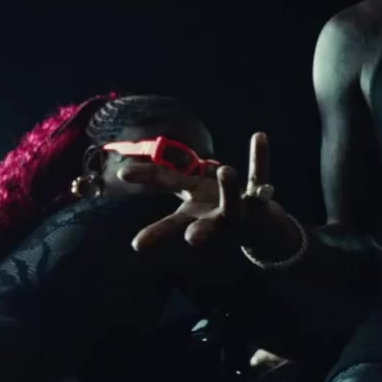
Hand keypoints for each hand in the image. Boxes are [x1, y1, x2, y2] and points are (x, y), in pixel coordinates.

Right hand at [129, 132, 301, 259]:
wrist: (259, 224)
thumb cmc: (215, 207)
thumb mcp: (188, 194)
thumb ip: (160, 181)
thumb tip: (121, 171)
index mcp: (197, 218)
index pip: (172, 226)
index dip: (155, 234)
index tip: (137, 246)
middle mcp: (217, 218)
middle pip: (206, 225)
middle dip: (200, 232)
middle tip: (191, 239)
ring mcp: (240, 208)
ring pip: (234, 202)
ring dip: (229, 187)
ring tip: (225, 169)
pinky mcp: (259, 196)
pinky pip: (260, 173)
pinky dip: (259, 156)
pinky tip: (258, 135)